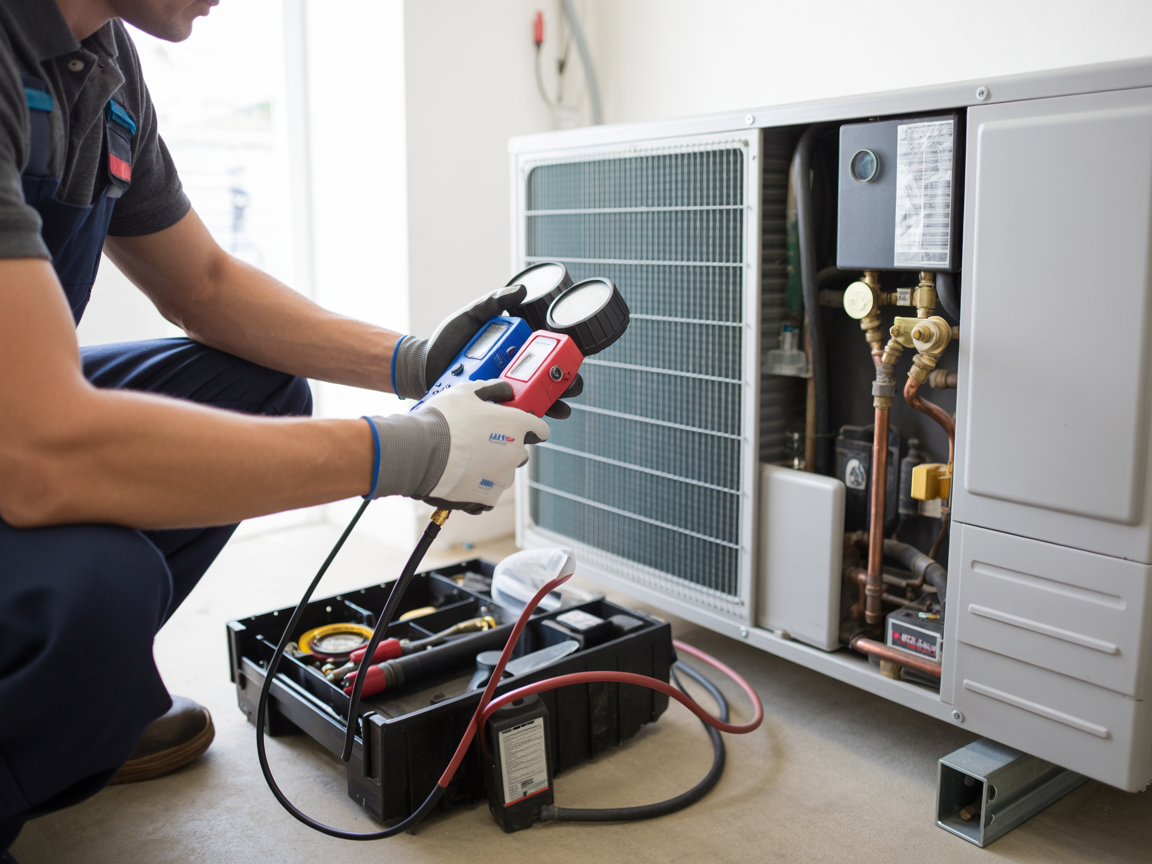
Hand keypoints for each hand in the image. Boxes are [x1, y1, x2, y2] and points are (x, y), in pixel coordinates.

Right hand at [365, 380, 549, 512]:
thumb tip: (504, 390)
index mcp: (515, 425)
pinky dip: (477, 488)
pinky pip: (488, 494)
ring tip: (462, 460)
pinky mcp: (487, 499)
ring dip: (489, 468)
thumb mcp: (465, 392)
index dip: (528, 427)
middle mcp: (514, 453)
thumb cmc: (441, 420)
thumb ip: (492, 389)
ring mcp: (502, 478)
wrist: (418, 453)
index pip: (540, 429)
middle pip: (518, 452)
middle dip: (503, 448)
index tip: (516, 428)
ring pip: (502, 474)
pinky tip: (459, 477)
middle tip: (478, 442)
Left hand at [390, 285, 582, 419]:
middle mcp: (513, 372)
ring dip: (551, 407)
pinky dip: (524, 421)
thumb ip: (493, 302)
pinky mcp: (492, 409)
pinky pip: (512, 417)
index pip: (546, 355)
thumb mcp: (471, 316)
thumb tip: (521, 289)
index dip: (565, 359)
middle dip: (565, 386)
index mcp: (515, 350)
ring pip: (535, 403)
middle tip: (570, 387)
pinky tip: (533, 423)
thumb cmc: (449, 340)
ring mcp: (504, 392)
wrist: (424, 365)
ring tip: (560, 410)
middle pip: (548, 382)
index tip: (573, 360)